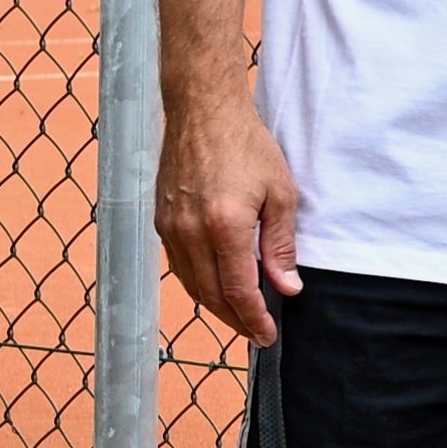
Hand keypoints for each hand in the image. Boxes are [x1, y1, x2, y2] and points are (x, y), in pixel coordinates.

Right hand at [157, 94, 303, 342]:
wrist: (202, 112)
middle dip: (235, 320)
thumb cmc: (247, 146)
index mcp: (224, 227)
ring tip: (239, 316)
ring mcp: (169, 228)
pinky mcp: (160, 220)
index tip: (267, 335)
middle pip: (210, 296)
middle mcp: (190, 233)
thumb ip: (280, 244)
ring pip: (191, 285)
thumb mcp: (280, 192)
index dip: (254, 319)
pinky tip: (215, 285)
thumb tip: (286, 286)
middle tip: (256, 333)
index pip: (238, 291)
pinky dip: (197, 283)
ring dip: (215, 306)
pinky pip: (178, 265)